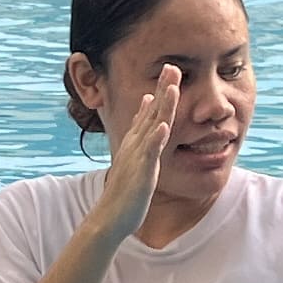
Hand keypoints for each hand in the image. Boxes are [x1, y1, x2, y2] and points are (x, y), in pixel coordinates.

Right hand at [95, 65, 180, 235]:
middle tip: (172, 67)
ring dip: (162, 107)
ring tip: (172, 88)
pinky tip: (163, 126)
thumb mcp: (133, 158)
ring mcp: (137, 157)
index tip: (170, 69)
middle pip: (152, 112)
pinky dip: (156, 138)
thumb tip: (145, 111)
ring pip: (152, 128)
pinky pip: (149, 153)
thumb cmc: (125, 190)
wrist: (110, 216)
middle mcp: (135, 144)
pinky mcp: (141, 172)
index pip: (150, 111)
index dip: (161, 90)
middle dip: (163, 89)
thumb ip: (139, 133)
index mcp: (136, 141)